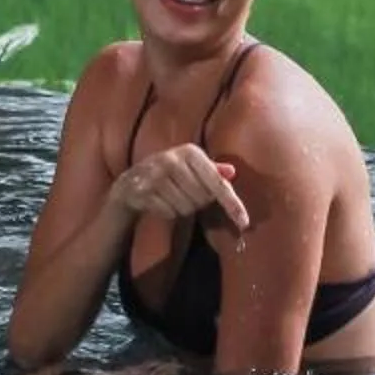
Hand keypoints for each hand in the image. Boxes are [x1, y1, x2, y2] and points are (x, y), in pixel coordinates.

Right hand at [112, 144, 247, 232]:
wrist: (130, 182)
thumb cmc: (169, 175)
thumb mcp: (191, 168)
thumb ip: (212, 171)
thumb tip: (232, 171)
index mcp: (190, 152)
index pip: (217, 182)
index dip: (232, 203)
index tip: (244, 222)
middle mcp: (173, 159)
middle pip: (202, 198)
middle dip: (197, 203)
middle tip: (185, 194)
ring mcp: (156, 174)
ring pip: (186, 208)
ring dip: (182, 209)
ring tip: (171, 197)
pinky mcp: (143, 190)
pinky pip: (169, 213)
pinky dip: (168, 212)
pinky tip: (159, 202)